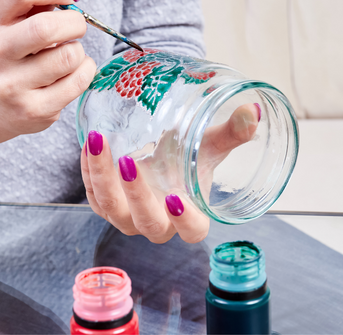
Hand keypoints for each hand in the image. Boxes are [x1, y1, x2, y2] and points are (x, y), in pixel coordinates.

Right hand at [0, 0, 95, 147]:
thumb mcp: (0, 28)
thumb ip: (25, 2)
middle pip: (48, 26)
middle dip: (75, 22)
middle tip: (75, 27)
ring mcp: (14, 85)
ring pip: (69, 56)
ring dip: (79, 51)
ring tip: (68, 54)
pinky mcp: (35, 110)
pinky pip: (78, 82)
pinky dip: (85, 71)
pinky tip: (73, 72)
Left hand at [81, 103, 260, 243]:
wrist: (162, 154)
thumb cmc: (189, 155)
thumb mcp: (210, 143)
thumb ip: (232, 132)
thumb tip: (253, 110)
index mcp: (190, 216)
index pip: (193, 232)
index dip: (185, 221)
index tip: (176, 198)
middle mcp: (158, 223)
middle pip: (147, 223)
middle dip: (137, 195)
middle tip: (129, 161)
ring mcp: (129, 218)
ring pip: (112, 211)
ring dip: (103, 179)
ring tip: (100, 142)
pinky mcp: (106, 205)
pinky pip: (93, 197)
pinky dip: (90, 172)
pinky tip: (91, 146)